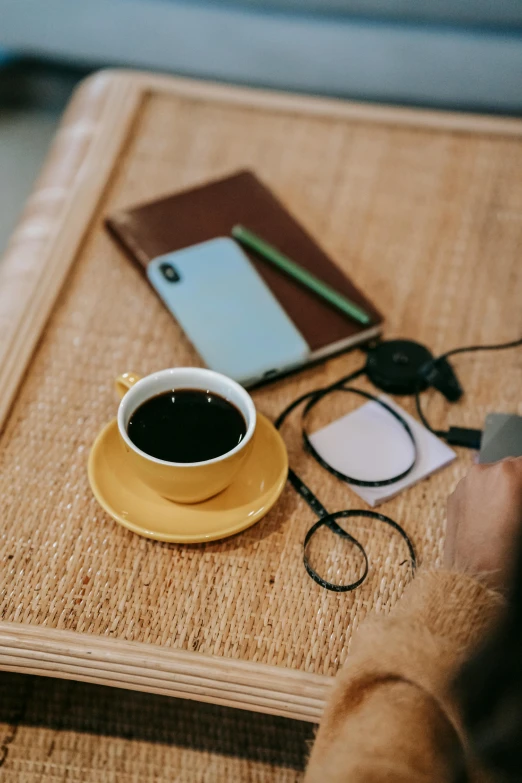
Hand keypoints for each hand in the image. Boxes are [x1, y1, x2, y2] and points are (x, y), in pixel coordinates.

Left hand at [444, 457, 521, 591]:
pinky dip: (489, 497)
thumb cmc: (509, 559)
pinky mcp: (453, 497)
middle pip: (515, 467)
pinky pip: (478, 488)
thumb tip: (521, 497)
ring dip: (507, 488)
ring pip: (495, 476)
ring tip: (512, 517)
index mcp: (509, 474)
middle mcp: (483, 472)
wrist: (475, 582)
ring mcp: (465, 483)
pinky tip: (495, 520)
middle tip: (520, 511)